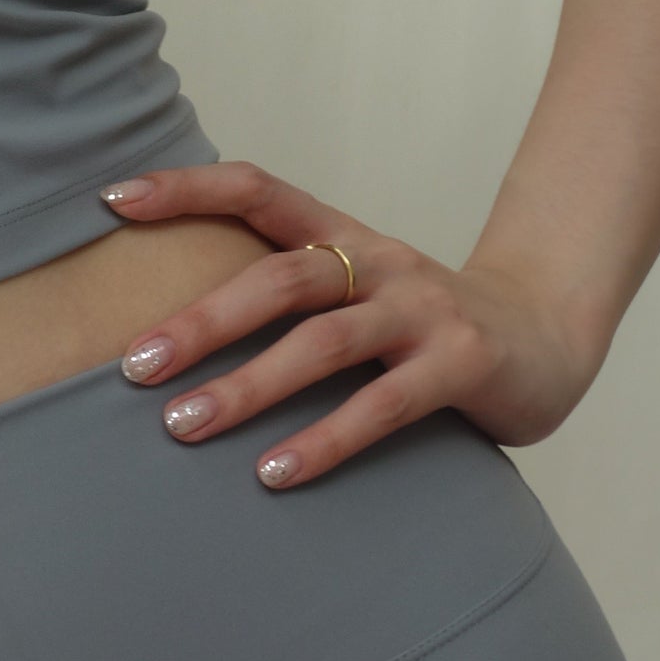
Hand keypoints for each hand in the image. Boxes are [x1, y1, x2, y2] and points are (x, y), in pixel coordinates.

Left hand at [100, 161, 606, 489]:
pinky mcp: (462, 365)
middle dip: (202, 322)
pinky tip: (273, 473)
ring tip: (183, 425)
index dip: (188, 187)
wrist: (547, 337)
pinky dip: (325, 440)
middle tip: (133, 367)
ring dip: (248, 386)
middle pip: (280, 277)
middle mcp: (377, 263)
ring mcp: (423, 312)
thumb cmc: (419, 325)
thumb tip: (161, 328)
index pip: (258, 190)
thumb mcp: (352, 291)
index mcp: (342, 235)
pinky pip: (382, 406)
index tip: (113, 199)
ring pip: (323, 343)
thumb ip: (282, 297)